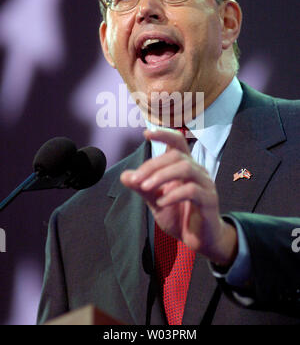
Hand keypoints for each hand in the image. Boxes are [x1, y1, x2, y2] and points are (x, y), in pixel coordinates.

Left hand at [120, 128, 237, 266]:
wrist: (198, 240)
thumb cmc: (179, 216)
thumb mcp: (156, 201)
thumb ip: (142, 188)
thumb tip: (124, 176)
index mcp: (184, 166)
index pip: (178, 142)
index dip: (164, 134)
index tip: (146, 133)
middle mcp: (197, 171)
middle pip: (176, 156)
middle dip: (153, 166)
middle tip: (136, 180)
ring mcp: (205, 184)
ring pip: (186, 168)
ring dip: (161, 176)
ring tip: (145, 188)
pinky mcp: (209, 200)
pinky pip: (192, 190)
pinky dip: (173, 195)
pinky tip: (161, 203)